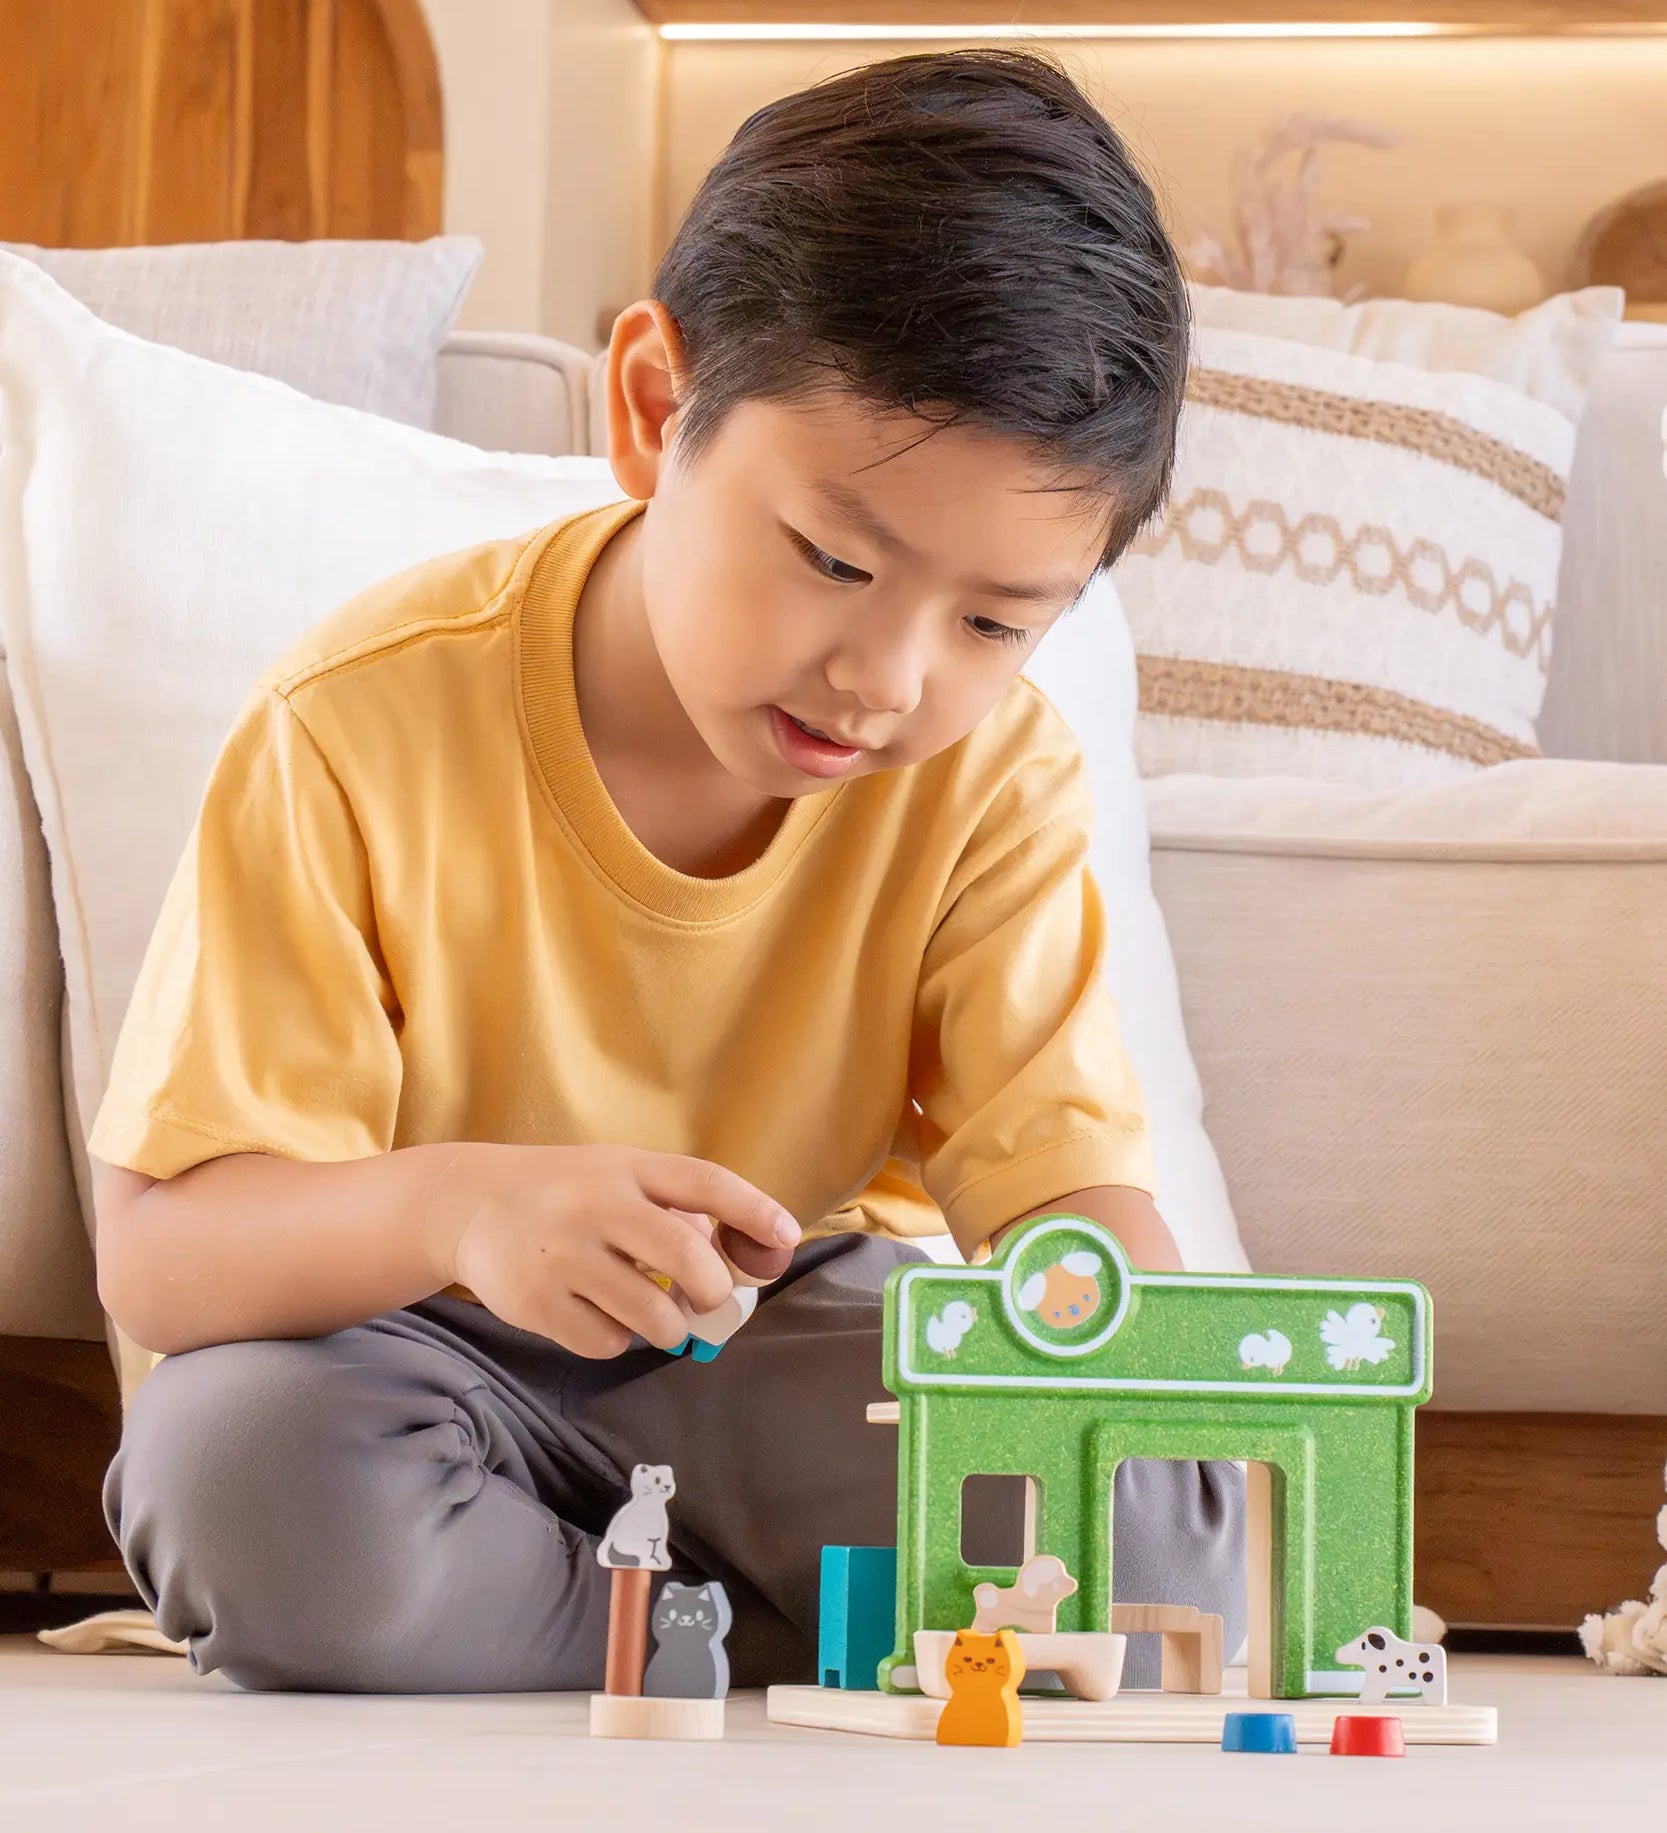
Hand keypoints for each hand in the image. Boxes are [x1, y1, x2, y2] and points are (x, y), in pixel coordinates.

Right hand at [420, 1142, 800, 1357]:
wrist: (470, 1203)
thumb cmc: (569, 1192)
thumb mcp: (619, 1175)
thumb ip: (675, 1205)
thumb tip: (746, 1256)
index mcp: (626, 1169)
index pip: (704, 1182)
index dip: (753, 1210)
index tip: (786, 1237)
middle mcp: (595, 1205)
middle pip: (685, 1253)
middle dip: (712, 1289)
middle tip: (708, 1300)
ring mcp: (562, 1254)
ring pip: (651, 1314)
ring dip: (669, 1328)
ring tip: (658, 1317)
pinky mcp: (534, 1302)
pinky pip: (605, 1342)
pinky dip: (617, 1341)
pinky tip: (602, 1317)